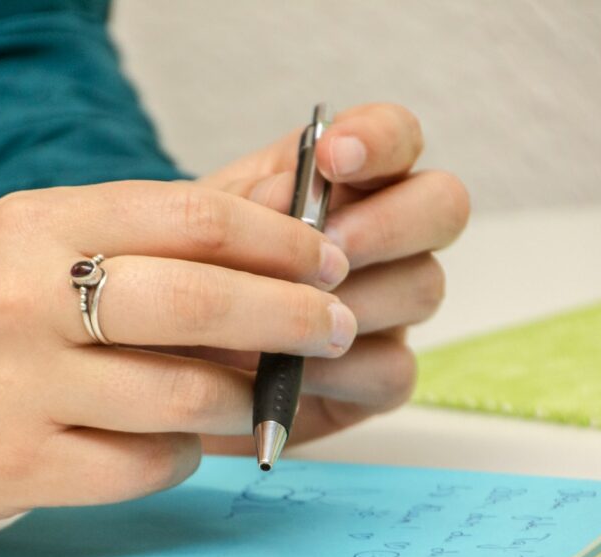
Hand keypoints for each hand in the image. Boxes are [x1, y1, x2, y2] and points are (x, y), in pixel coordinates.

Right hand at [0, 181, 355, 532]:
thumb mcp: (21, 243)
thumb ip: (127, 244)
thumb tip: (257, 263)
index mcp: (37, 225)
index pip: (193, 217)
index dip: (279, 240)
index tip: (326, 259)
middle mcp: (27, 299)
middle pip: (203, 303)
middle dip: (294, 317)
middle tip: (335, 326)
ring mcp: (21, 387)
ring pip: (184, 396)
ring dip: (244, 397)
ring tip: (257, 393)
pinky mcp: (18, 466)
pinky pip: (146, 464)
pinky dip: (182, 453)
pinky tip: (174, 440)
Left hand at [196, 103, 469, 453]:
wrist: (157, 363)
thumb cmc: (180, 277)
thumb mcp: (195, 230)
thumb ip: (240, 205)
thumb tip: (285, 192)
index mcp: (338, 180)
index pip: (396, 135)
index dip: (380, 138)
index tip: (334, 156)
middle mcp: (378, 237)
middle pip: (443, 205)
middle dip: (390, 223)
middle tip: (331, 247)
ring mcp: (386, 307)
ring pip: (424, 286)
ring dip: (360, 299)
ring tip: (291, 318)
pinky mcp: (375, 375)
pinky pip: (395, 368)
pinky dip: (343, 370)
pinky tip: (291, 374)